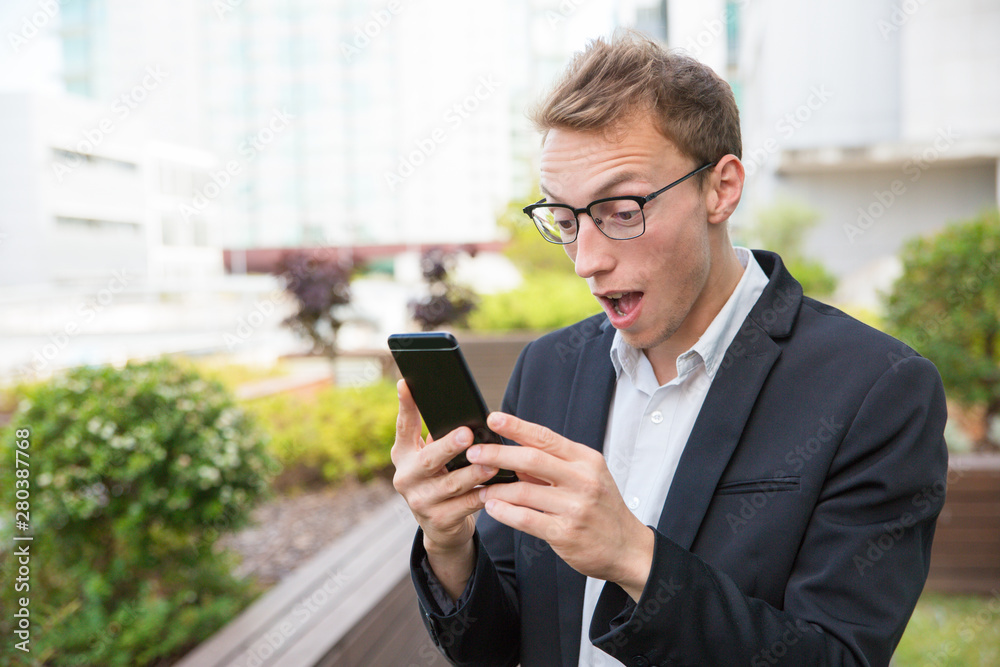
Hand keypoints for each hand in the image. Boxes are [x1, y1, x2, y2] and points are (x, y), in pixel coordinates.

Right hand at [390, 380, 498, 598]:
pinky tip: (497, 488)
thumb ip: (437, 437)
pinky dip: (482, 495)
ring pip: (450, 485)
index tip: (406, 383)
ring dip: (473, 473)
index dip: (405, 405)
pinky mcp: (438, 521)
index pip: (404, 426)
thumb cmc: (440, 479)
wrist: (440, 527)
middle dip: (448, 446)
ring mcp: (420, 502)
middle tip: (467, 434)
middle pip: (428, 460)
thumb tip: (461, 411)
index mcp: (404, 455)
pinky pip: (465, 506)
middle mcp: (406, 478)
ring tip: (492, 463)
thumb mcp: (431, 458)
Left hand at [468, 412, 654, 600]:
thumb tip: (514, 455)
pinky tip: (492, 507)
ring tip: (480, 486)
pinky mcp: (566, 533)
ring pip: (524, 491)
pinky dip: (504, 512)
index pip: (546, 437)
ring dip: (496, 488)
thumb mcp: (586, 478)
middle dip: (497, 454)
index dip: (516, 427)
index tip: (492, 418)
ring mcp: (575, 508)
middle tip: (473, 453)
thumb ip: (553, 466)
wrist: (628, 548)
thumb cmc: (602, 508)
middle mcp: (583, 480)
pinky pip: (526, 519)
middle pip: (531, 460)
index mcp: (586, 460)